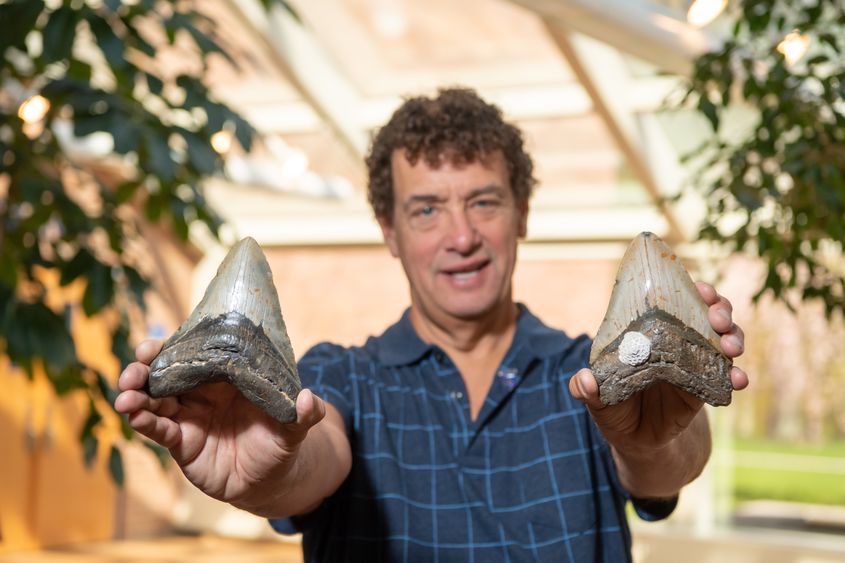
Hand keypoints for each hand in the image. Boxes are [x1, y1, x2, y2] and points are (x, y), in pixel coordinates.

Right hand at [115, 339, 327, 507]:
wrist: (270, 480)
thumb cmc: (279, 442)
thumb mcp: (294, 428)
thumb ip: (303, 414)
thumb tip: (309, 400)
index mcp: (225, 377)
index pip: (193, 354)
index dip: (171, 346)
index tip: (155, 343)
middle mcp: (201, 393)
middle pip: (165, 373)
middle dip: (143, 367)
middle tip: (135, 366)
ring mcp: (188, 416)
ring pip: (154, 400)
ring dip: (136, 395)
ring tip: (124, 395)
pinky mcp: (182, 443)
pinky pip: (159, 430)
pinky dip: (144, 422)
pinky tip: (135, 416)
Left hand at [569, 282, 748, 451]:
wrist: (637, 441)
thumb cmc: (613, 410)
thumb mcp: (597, 399)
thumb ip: (585, 389)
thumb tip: (584, 380)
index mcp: (650, 332)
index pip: (674, 300)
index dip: (691, 289)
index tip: (700, 289)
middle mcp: (677, 340)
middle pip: (708, 312)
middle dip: (720, 308)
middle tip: (717, 319)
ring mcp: (695, 361)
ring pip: (725, 338)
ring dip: (734, 337)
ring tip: (730, 348)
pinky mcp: (707, 386)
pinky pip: (729, 375)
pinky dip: (738, 375)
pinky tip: (739, 380)